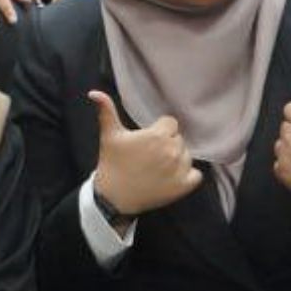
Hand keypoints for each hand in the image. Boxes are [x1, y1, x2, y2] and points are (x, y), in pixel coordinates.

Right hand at [88, 89, 200, 216]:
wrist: (114, 197)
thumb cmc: (112, 163)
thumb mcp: (109, 135)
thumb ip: (106, 110)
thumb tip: (94, 92)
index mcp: (158, 135)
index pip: (171, 124)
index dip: (159, 131)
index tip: (147, 142)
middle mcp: (172, 151)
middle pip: (178, 139)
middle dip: (167, 145)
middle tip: (149, 156)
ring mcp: (180, 169)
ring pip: (186, 156)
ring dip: (177, 160)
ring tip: (158, 168)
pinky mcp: (184, 186)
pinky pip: (197, 176)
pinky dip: (189, 176)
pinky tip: (173, 178)